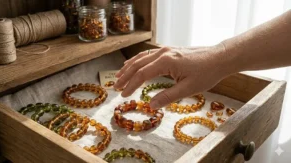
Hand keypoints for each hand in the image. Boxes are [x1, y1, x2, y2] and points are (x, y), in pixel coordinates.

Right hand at [114, 44, 232, 108]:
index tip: (123, 95)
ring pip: (141, 58)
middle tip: (115, 87)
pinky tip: (133, 64)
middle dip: (125, 76)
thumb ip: (168, 97)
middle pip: (137, 64)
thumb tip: (150, 106)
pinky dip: (138, 60)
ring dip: (129, 67)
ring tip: (119, 76)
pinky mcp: (168, 50)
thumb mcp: (188, 89)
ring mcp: (165, 50)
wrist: (219, 57)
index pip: (142, 74)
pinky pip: (148, 55)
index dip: (131, 85)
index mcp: (166, 62)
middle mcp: (162, 53)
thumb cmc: (206, 73)